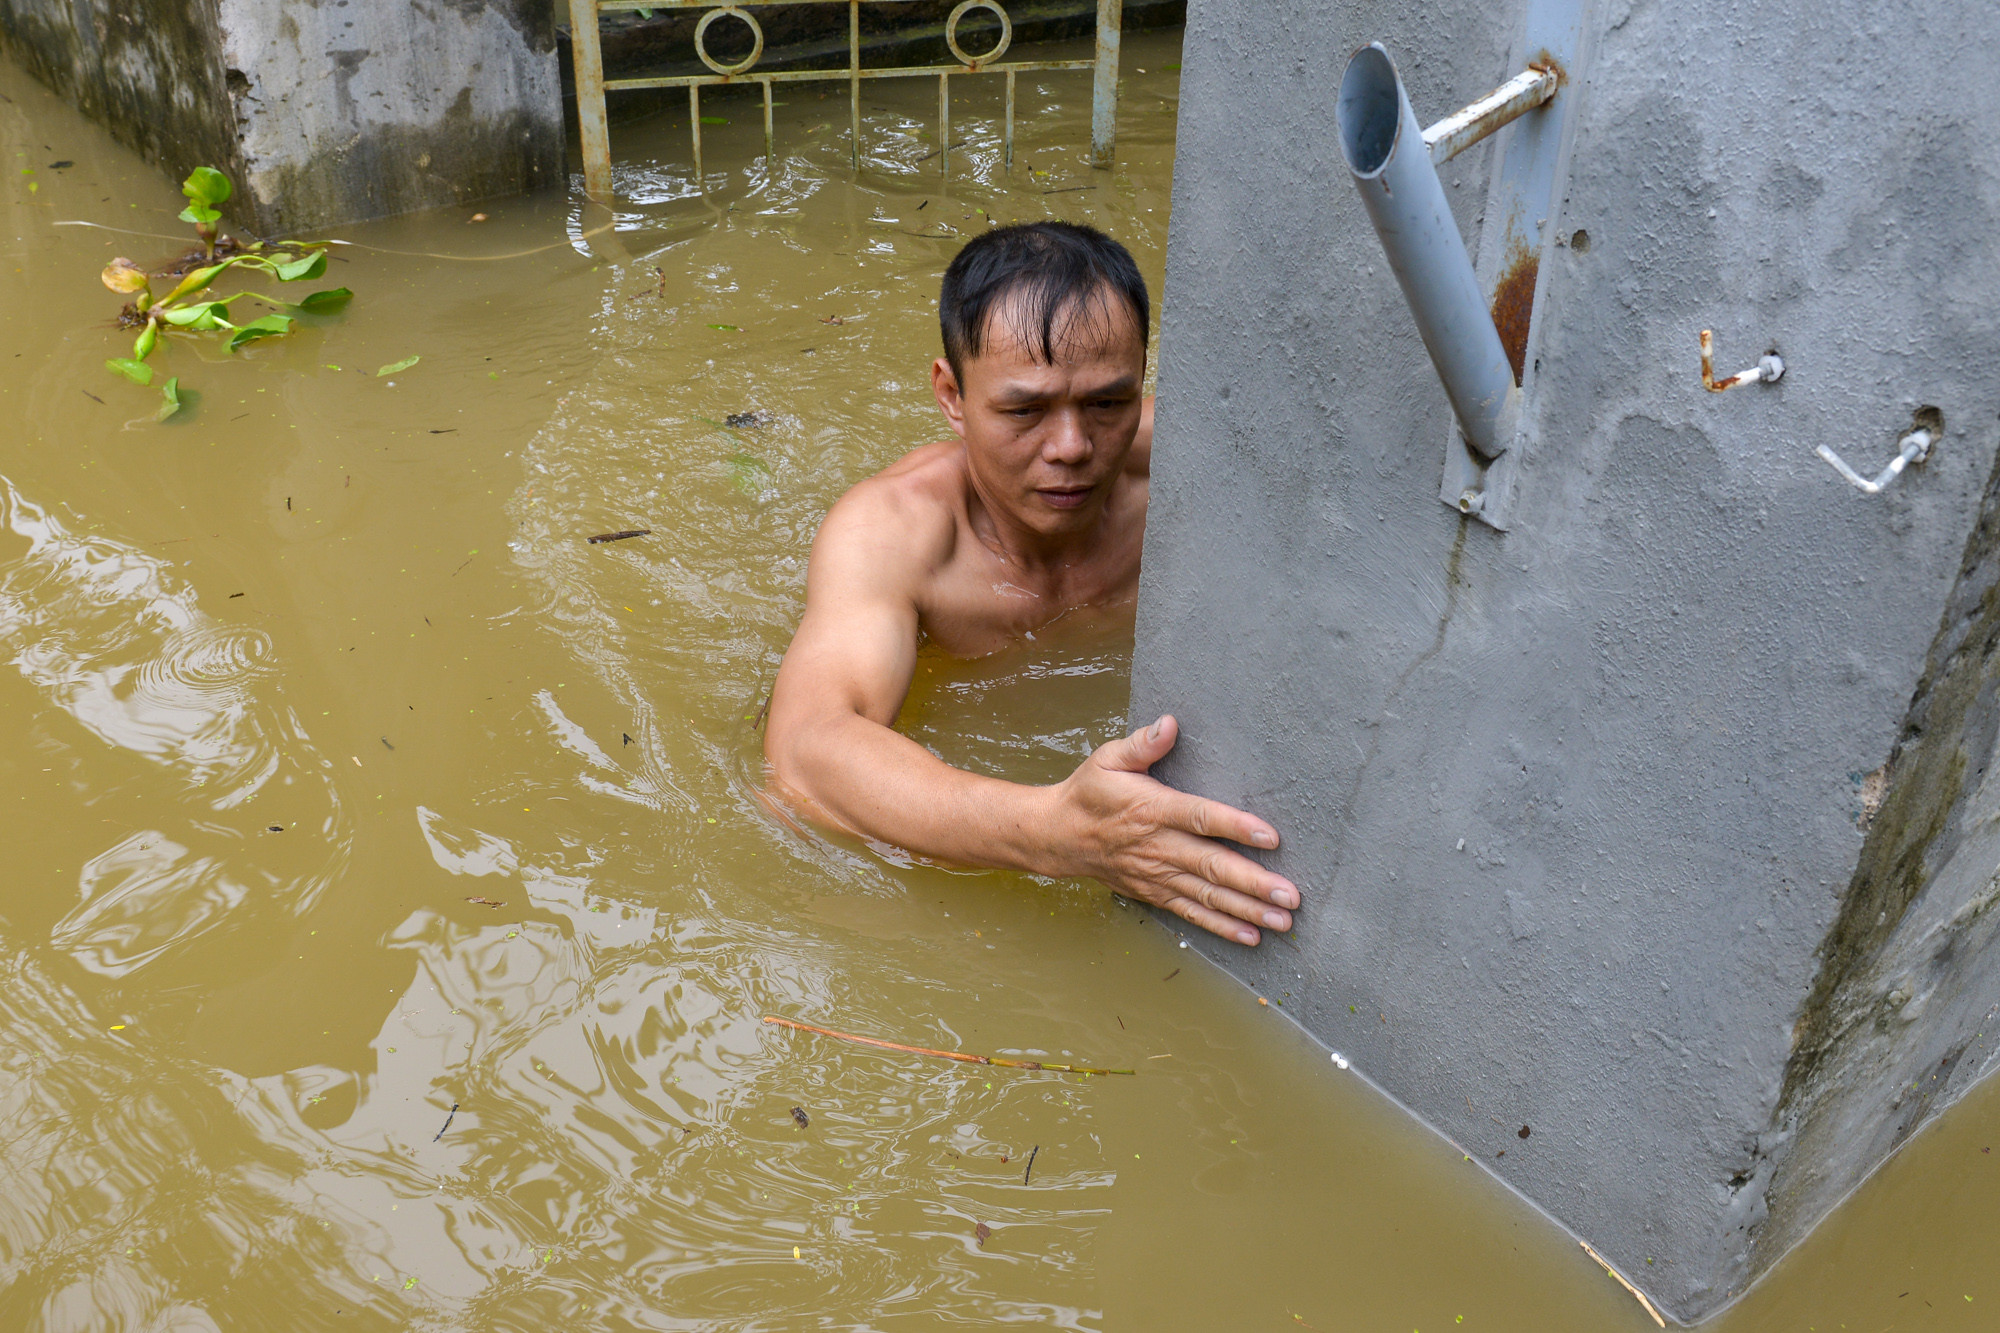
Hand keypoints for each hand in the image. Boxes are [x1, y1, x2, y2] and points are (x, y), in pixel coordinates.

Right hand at [1046, 715, 1297, 944]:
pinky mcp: (1155, 893)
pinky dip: (1221, 927)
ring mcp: (1157, 875)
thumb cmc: (1089, 793)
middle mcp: (1158, 847)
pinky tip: (1251, 936)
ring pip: (1208, 895)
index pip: (1200, 818)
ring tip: (1282, 921)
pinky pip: (1192, 913)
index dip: (1235, 826)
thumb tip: (1170, 723)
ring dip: (1247, 910)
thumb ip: (1141, 744)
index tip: (1270, 836)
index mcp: (1152, 810)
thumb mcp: (1107, 759)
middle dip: (1254, 883)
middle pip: (1212, 866)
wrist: (1057, 836)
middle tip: (1290, 896)